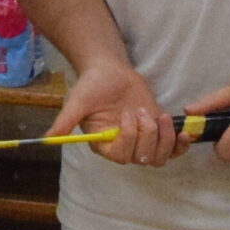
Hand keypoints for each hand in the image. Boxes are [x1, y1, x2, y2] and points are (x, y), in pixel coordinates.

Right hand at [49, 61, 179, 165]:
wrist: (110, 70)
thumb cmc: (91, 85)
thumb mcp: (77, 101)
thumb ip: (64, 121)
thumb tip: (47, 139)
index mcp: (103, 144)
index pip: (120, 156)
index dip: (128, 140)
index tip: (127, 115)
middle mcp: (123, 147)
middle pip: (142, 159)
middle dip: (147, 136)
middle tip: (141, 111)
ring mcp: (142, 141)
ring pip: (159, 157)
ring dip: (163, 139)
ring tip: (158, 116)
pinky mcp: (157, 132)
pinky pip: (172, 150)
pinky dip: (179, 145)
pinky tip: (182, 133)